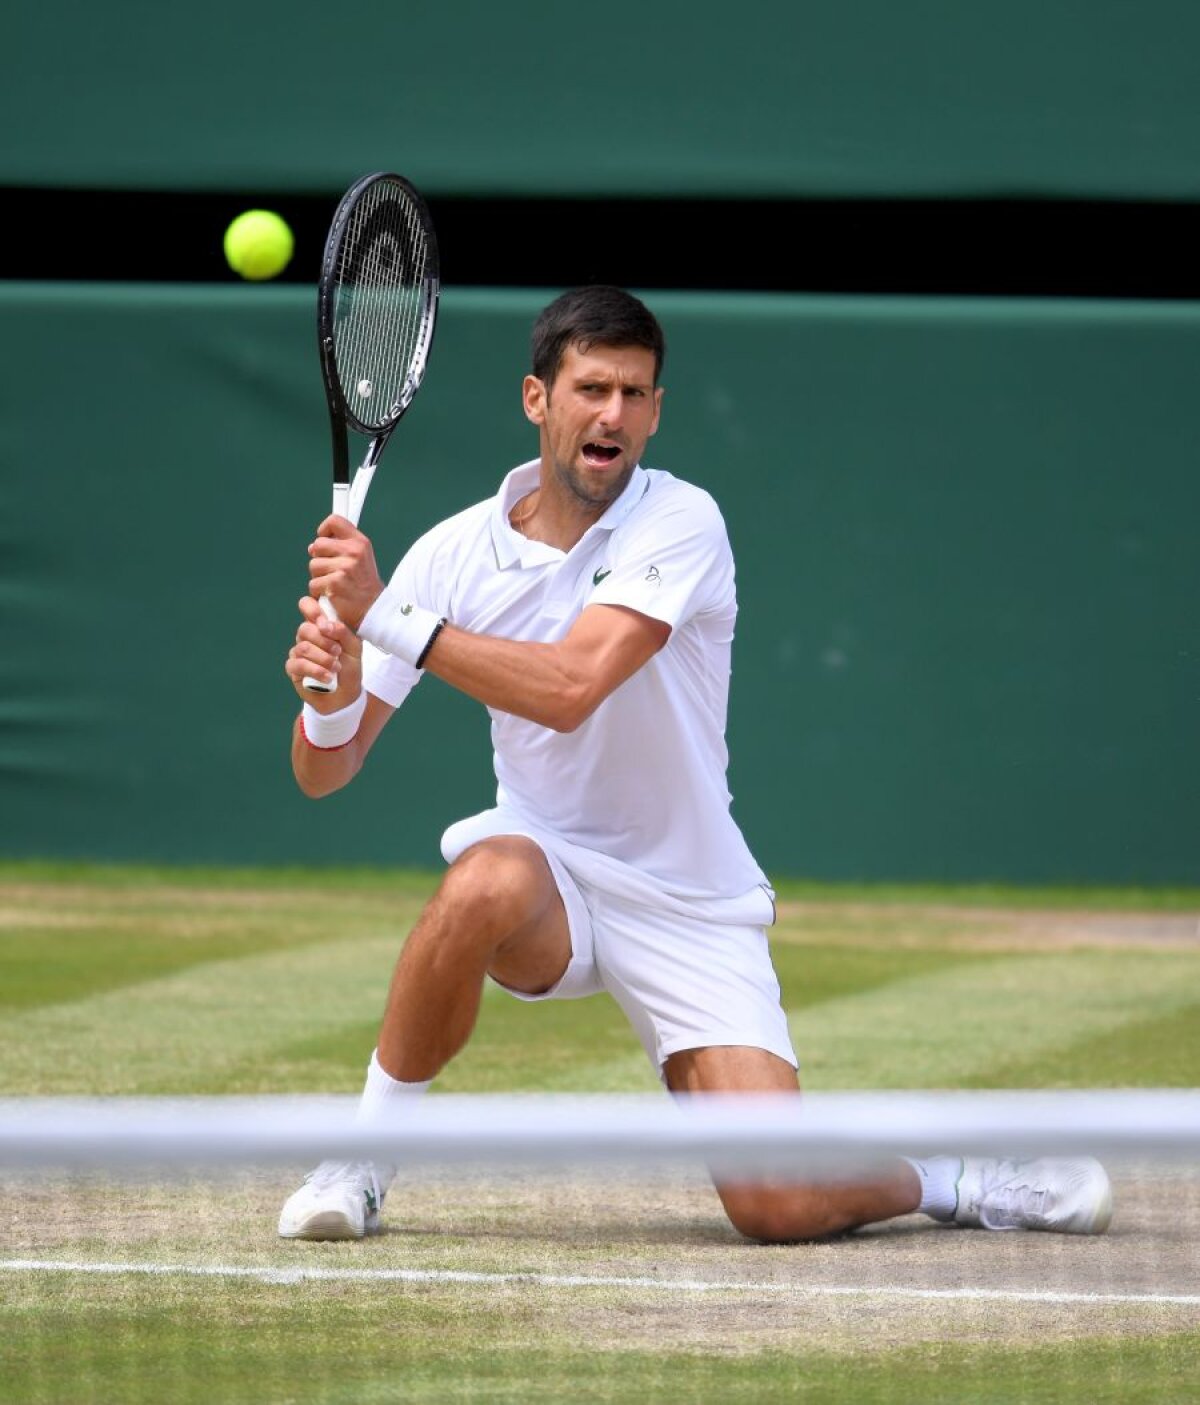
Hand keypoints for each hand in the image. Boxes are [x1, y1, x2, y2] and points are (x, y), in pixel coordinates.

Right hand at [284, 595, 363, 704]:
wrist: (346, 694)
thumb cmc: (349, 667)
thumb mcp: (354, 648)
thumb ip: (342, 632)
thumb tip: (324, 625)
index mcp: (321, 626)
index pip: (307, 605)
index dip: (311, 609)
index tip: (323, 623)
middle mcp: (307, 636)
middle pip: (304, 628)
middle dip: (324, 641)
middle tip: (338, 652)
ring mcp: (298, 652)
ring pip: (303, 647)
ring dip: (323, 658)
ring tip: (336, 668)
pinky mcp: (294, 668)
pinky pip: (299, 664)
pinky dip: (316, 671)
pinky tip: (328, 677)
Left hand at [307, 514, 384, 629]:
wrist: (374, 609)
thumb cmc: (364, 584)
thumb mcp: (361, 558)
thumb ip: (341, 546)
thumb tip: (312, 546)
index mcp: (360, 542)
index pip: (334, 521)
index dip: (324, 530)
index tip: (326, 541)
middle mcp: (353, 552)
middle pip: (318, 544)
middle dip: (320, 558)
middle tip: (332, 570)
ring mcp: (344, 568)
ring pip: (313, 565)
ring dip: (319, 577)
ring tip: (334, 584)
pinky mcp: (334, 584)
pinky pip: (313, 583)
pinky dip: (319, 592)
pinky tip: (332, 594)